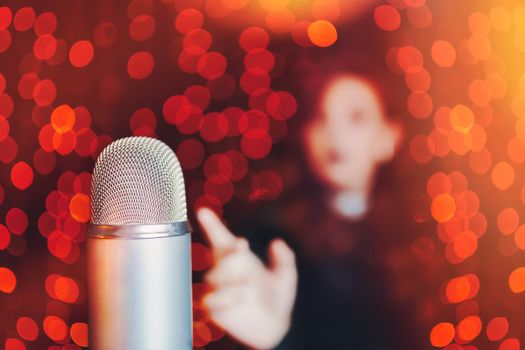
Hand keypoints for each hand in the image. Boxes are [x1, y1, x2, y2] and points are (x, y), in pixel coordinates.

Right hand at [197, 208, 297, 349]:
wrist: (273, 328)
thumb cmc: (277, 299)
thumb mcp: (286, 277)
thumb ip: (285, 259)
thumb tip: (278, 243)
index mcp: (239, 258)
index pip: (221, 238)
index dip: (212, 224)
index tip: (203, 211)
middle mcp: (226, 271)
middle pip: (221, 257)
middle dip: (232, 254)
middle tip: (243, 251)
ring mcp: (219, 289)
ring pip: (214, 278)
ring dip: (231, 279)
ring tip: (247, 288)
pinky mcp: (216, 309)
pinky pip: (212, 301)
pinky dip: (224, 299)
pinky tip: (237, 301)